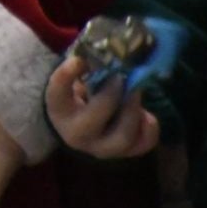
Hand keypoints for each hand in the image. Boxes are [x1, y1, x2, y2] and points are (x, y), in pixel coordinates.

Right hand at [44, 54, 160, 159]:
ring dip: (133, 111)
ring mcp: (104, 149)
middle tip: (121, 78)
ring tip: (136, 93)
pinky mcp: (126, 152)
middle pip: (95, 119)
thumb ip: (85, 70)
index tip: (79, 60)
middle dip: (111, 96)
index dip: (67, 74)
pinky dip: (149, 127)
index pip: (56, 93)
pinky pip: (144, 143)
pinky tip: (144, 114)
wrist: (82, 127)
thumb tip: (106, 54)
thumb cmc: (77, 98)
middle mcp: (78, 135)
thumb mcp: (74, 83)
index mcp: (60, 112)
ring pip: (124, 136)